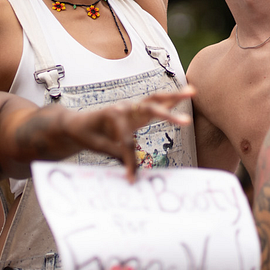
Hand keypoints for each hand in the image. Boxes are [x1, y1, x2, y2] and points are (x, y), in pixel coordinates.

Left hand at [75, 87, 193, 181]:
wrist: (77, 123)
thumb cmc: (86, 134)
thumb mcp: (97, 146)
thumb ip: (117, 155)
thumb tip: (133, 175)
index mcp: (112, 117)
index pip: (128, 142)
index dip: (130, 161)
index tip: (131, 178)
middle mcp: (124, 108)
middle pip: (149, 109)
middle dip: (168, 116)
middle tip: (186, 122)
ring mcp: (131, 107)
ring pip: (154, 100)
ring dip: (174, 97)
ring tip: (192, 91)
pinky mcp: (135, 110)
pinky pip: (154, 103)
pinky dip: (169, 100)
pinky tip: (185, 95)